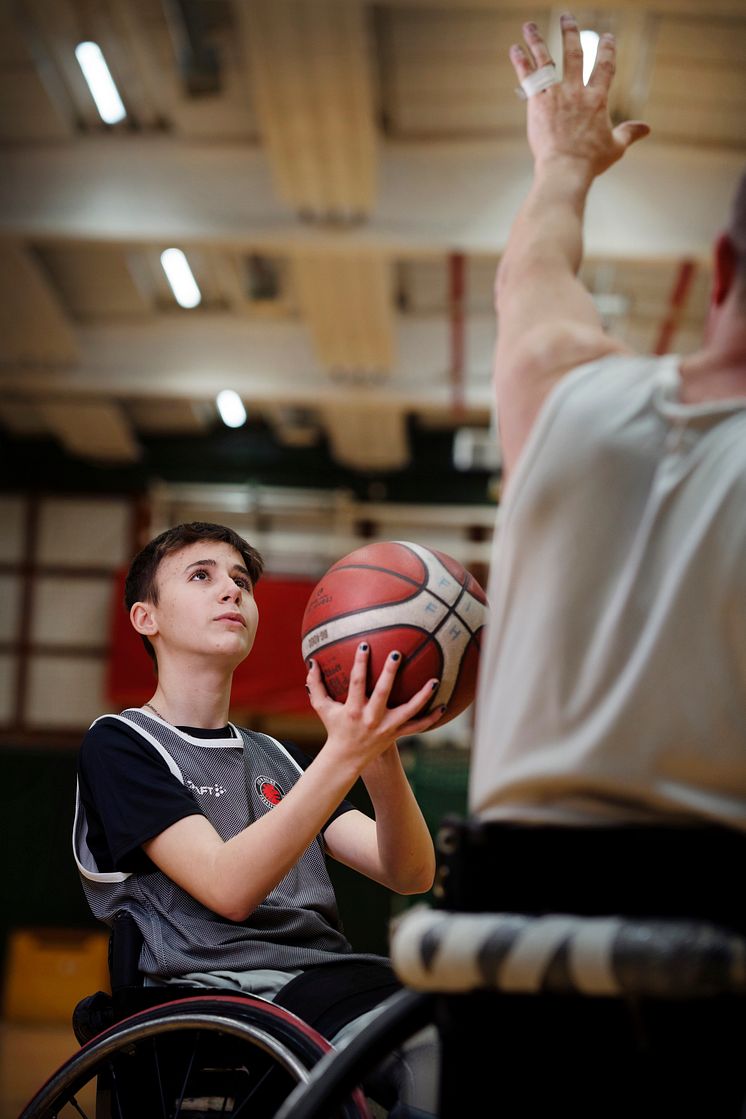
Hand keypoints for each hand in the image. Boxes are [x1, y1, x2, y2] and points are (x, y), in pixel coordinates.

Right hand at [306, 643, 442, 767]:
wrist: (346, 758)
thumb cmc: (335, 728)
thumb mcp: (322, 708)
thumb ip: (316, 685)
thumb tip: (311, 662)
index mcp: (353, 709)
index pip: (356, 682)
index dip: (360, 663)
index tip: (365, 644)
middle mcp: (371, 718)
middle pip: (382, 692)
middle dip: (389, 673)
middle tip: (396, 654)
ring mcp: (387, 727)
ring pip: (408, 711)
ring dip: (422, 696)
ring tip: (434, 681)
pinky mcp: (397, 733)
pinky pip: (417, 726)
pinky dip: (431, 718)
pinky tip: (444, 705)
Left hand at [511, 13, 648, 179]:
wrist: (565, 169)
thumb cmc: (590, 162)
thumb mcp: (615, 147)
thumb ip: (629, 133)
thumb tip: (647, 128)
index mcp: (598, 99)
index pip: (605, 67)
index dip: (607, 50)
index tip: (607, 37)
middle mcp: (577, 91)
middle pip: (575, 54)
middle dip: (571, 34)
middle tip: (567, 17)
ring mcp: (556, 95)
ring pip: (546, 60)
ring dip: (537, 41)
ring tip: (528, 26)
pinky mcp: (538, 103)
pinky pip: (529, 77)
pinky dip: (521, 62)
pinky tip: (515, 48)